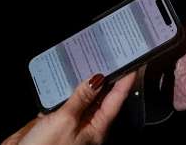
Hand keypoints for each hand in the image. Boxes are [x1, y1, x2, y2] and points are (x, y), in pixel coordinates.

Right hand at [2, 72, 134, 144]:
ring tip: (92, 59)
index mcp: (96, 129)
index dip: (125, 81)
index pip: (116, 100)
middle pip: (101, 98)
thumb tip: (97, 79)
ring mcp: (69, 124)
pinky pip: (63, 102)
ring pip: (82, 98)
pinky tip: (66, 76)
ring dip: (85, 81)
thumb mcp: (65, 121)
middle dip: (107, 77)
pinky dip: (65, 89)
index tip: (133, 62)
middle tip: (112, 55)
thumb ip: (80, 99)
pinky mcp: (52, 123)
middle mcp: (86, 126)